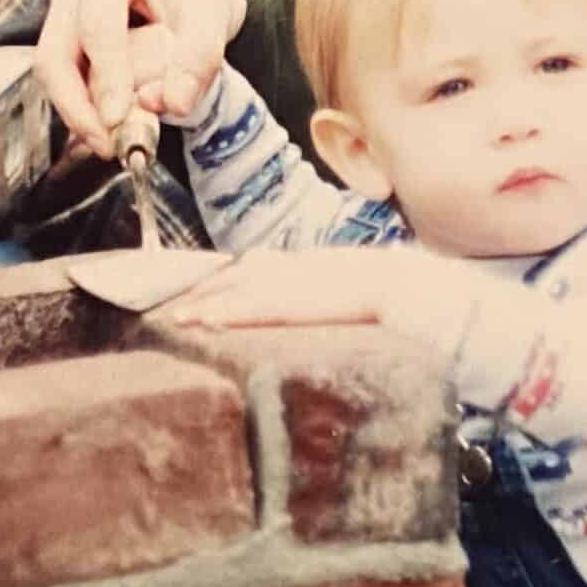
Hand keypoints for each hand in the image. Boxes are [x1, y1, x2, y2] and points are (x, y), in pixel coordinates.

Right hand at [33, 0, 245, 157]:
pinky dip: (85, 112)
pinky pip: (65, 84)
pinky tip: (111, 133)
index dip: (106, 75)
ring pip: (53, 74)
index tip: (118, 117)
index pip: (97, 25)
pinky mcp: (67, 46)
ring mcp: (64, 18)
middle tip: (109, 144)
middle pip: (55, 54)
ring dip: (79, 115)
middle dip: (78, 105)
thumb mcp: (214, 14)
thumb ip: (199, 57)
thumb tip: (172, 103)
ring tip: (114, 145)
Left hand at [162, 248, 462, 337]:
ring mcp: (298, 283)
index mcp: (312, 263)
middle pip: (239, 274)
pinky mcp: (300, 303)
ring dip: (205, 303)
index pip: (258, 265)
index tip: (199, 285)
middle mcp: (298, 267)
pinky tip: (204, 323)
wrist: (415, 289)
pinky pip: (255, 308)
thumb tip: (320, 304)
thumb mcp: (356, 285)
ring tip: (176, 317)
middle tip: (171, 302)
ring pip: (239, 290)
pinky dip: (227, 313)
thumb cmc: (395, 294)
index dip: (225, 276)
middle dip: (203, 288)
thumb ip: (331, 290)